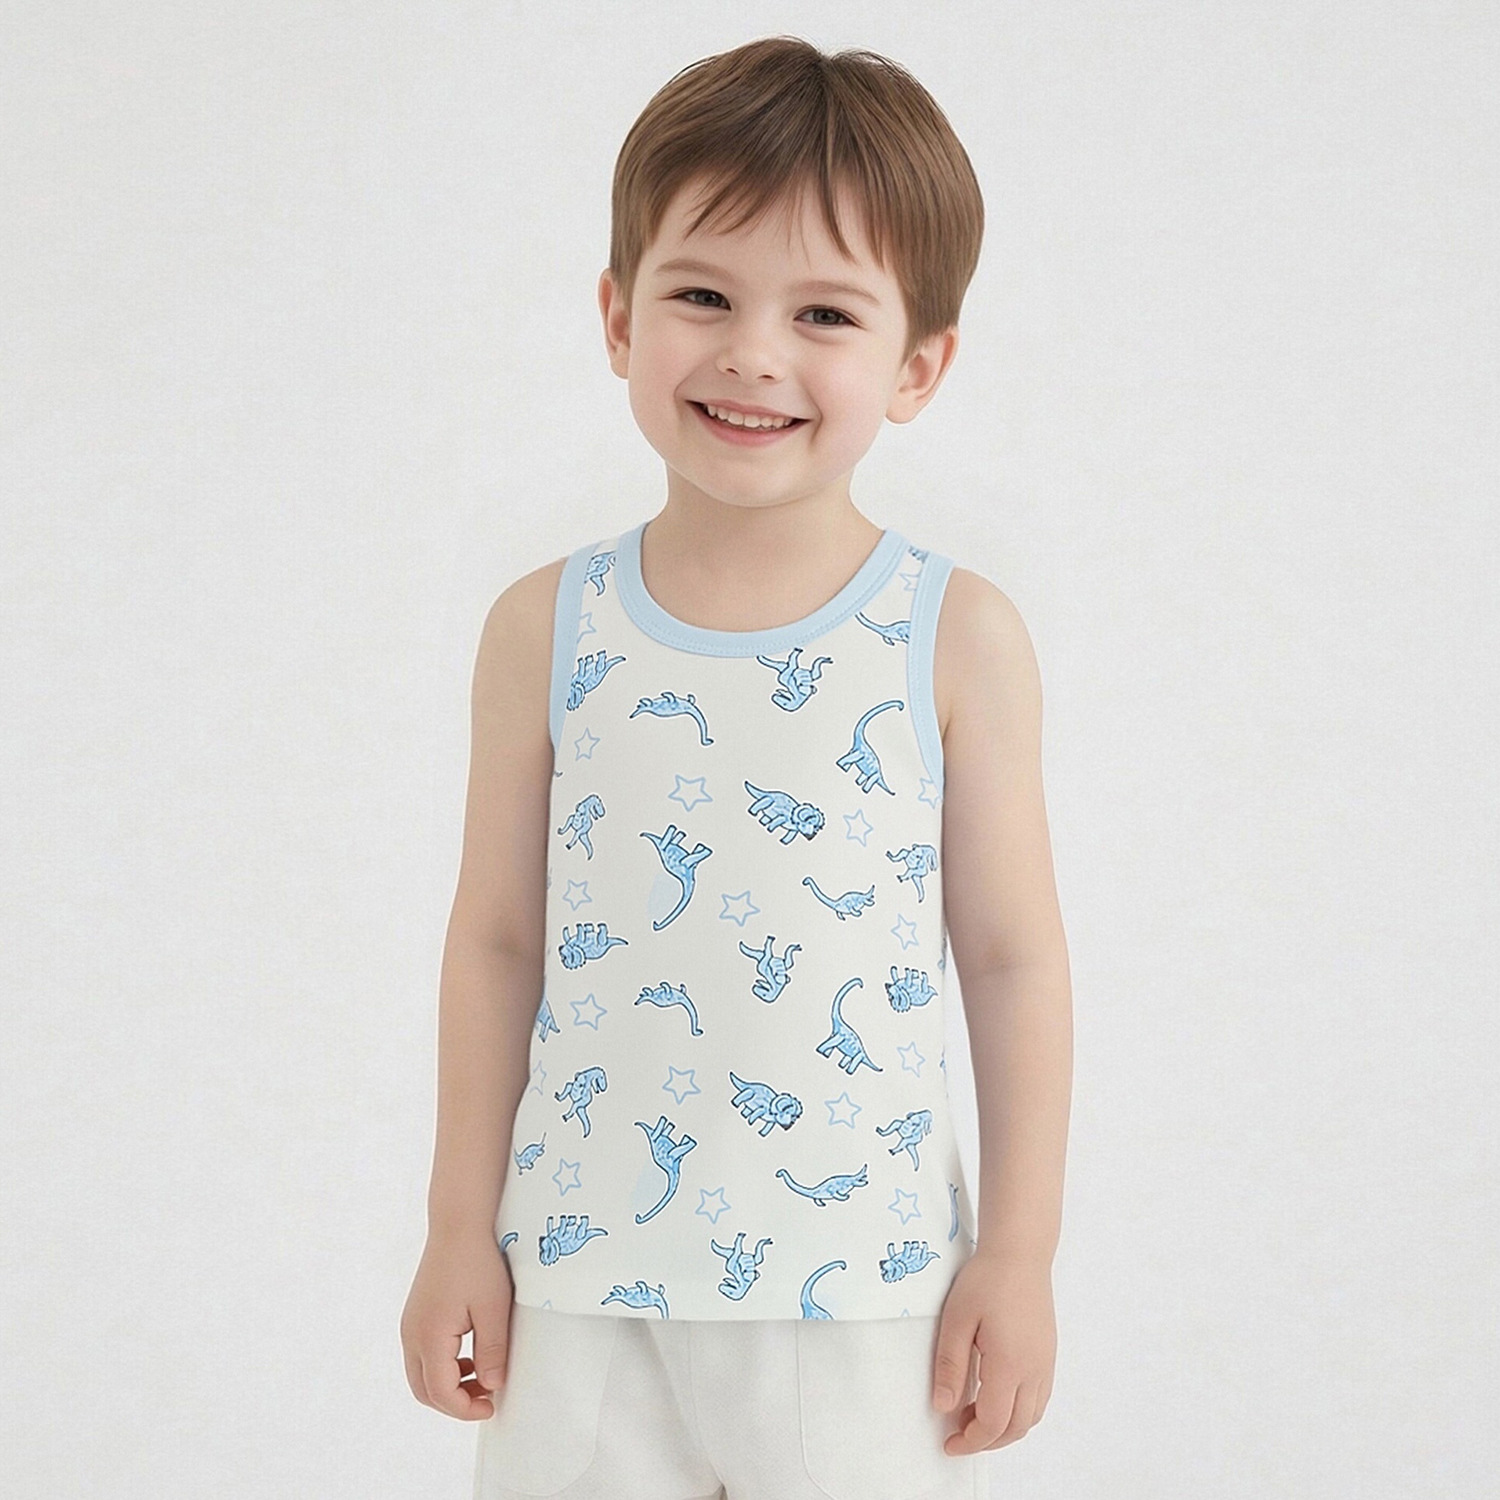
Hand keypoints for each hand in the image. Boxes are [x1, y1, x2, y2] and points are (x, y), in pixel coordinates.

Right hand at [400, 1230, 513, 1420]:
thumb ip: (492, 1351)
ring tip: (481, 1375)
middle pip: (425, 1391)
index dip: (466, 1408)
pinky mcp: (415, 1316)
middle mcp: (411, 1334)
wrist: (457, 1225)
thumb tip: (492, 1386)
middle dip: (455, 1402)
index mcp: (429, 1337)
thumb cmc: (477, 1262)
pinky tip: (468, 1356)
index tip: (491, 1405)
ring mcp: (409, 1325)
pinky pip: (421, 1355)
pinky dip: (442, 1367)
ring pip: (420, 1375)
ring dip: (448, 1385)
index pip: (441, 1393)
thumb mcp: (494, 1308)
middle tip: (486, 1397)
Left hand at [930, 1252, 1055, 1453]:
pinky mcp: (1048, 1355)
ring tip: (973, 1415)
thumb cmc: (986, 1280)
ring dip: (1004, 1428)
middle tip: (958, 1433)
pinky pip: (1039, 1399)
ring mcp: (1045, 1363)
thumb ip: (950, 1365)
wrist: (1020, 1253)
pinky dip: (1019, 1412)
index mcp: (1010, 1365)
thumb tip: (943, 1407)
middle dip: (986, 1440)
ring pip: (1031, 1417)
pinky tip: (996, 1397)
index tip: (949, 1443)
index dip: (970, 1441)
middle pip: (1016, 1428)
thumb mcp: (956, 1319)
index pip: (993, 1423)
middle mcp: (1034, 1371)